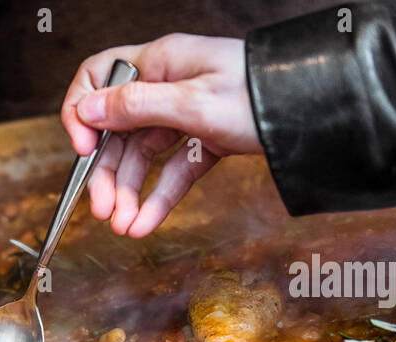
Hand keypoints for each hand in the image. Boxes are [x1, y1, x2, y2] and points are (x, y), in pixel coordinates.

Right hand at [61, 34, 260, 236]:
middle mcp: (167, 85)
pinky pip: (172, 172)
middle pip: (118, 131)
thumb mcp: (192, 102)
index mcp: (160, 62)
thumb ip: (135, 107)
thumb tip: (86, 110)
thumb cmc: (259, 94)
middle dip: (105, 173)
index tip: (81, 149)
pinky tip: (146, 223)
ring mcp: (186, 114)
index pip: (98, 78)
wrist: (314, 112)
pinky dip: (158, 198)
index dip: (82, 112)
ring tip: (124, 226)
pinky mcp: (205, 140)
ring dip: (129, 193)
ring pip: (142, 157)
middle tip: (101, 210)